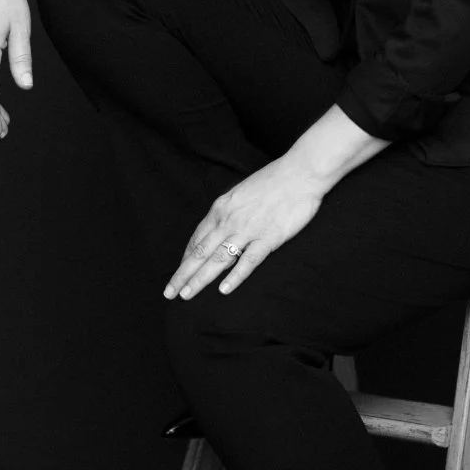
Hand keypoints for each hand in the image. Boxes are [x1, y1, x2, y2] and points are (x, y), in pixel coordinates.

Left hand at [163, 156, 326, 299]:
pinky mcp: (268, 238)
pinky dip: (235, 276)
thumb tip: (219, 228)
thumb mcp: (240, 193)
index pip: (197, 238)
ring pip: (218, 259)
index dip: (185, 258)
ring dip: (200, 279)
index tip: (178, 274)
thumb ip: (229, 211)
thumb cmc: (272, 181)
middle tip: (169, 292)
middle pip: (200, 251)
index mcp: (221, 207)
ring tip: (186, 295)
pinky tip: (223, 290)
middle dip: (183, 274)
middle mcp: (229, 220)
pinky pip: (248, 261)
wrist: (299, 173)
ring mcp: (247, 230)